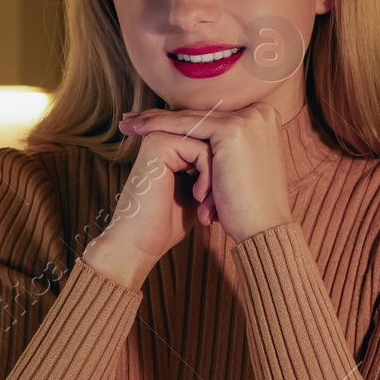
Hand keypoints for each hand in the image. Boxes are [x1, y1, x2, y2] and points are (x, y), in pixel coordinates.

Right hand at [95, 112, 217, 267]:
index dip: (221, 172)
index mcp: (169, 144)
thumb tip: (239, 159)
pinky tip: (199, 197)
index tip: (214, 205)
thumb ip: (210, 170)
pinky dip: (207, 175)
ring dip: (216, 177)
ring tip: (207, 205)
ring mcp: (159, 137)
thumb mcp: (198, 191)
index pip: (212, 144)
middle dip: (220, 174)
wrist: (140, 243)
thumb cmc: (167, 223)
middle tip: (212, 207)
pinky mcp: (158, 145)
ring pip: (210, 144)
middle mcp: (162, 136)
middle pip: (213, 141)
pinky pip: (201, 149)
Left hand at [117, 100, 294, 244]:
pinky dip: (160, 126)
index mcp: (262, 121)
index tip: (149, 123)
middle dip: (162, 118)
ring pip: (190, 119)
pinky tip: (139, 129)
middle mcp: (259, 114)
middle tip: (132, 120)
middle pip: (199, 116)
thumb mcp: (237, 170)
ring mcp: (248, 120)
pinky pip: (187, 126)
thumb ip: (224, 152)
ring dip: (155, 120)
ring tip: (128, 124)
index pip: (209, 118)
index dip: (178, 121)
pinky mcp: (233, 131)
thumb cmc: (247, 209)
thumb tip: (203, 149)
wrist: (264, 231)